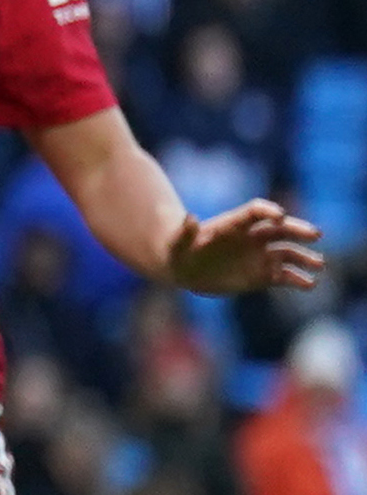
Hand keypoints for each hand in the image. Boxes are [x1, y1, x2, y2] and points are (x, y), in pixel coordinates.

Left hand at [163, 194, 325, 294]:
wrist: (184, 269)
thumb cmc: (178, 250)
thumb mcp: (177, 243)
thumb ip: (184, 232)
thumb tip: (189, 217)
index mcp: (234, 224)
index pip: (256, 212)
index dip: (268, 211)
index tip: (280, 215)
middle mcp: (252, 237)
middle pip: (281, 229)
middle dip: (298, 229)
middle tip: (315, 234)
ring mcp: (260, 255)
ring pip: (288, 252)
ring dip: (304, 257)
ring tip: (319, 264)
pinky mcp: (263, 275)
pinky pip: (285, 276)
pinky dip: (298, 279)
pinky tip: (309, 284)